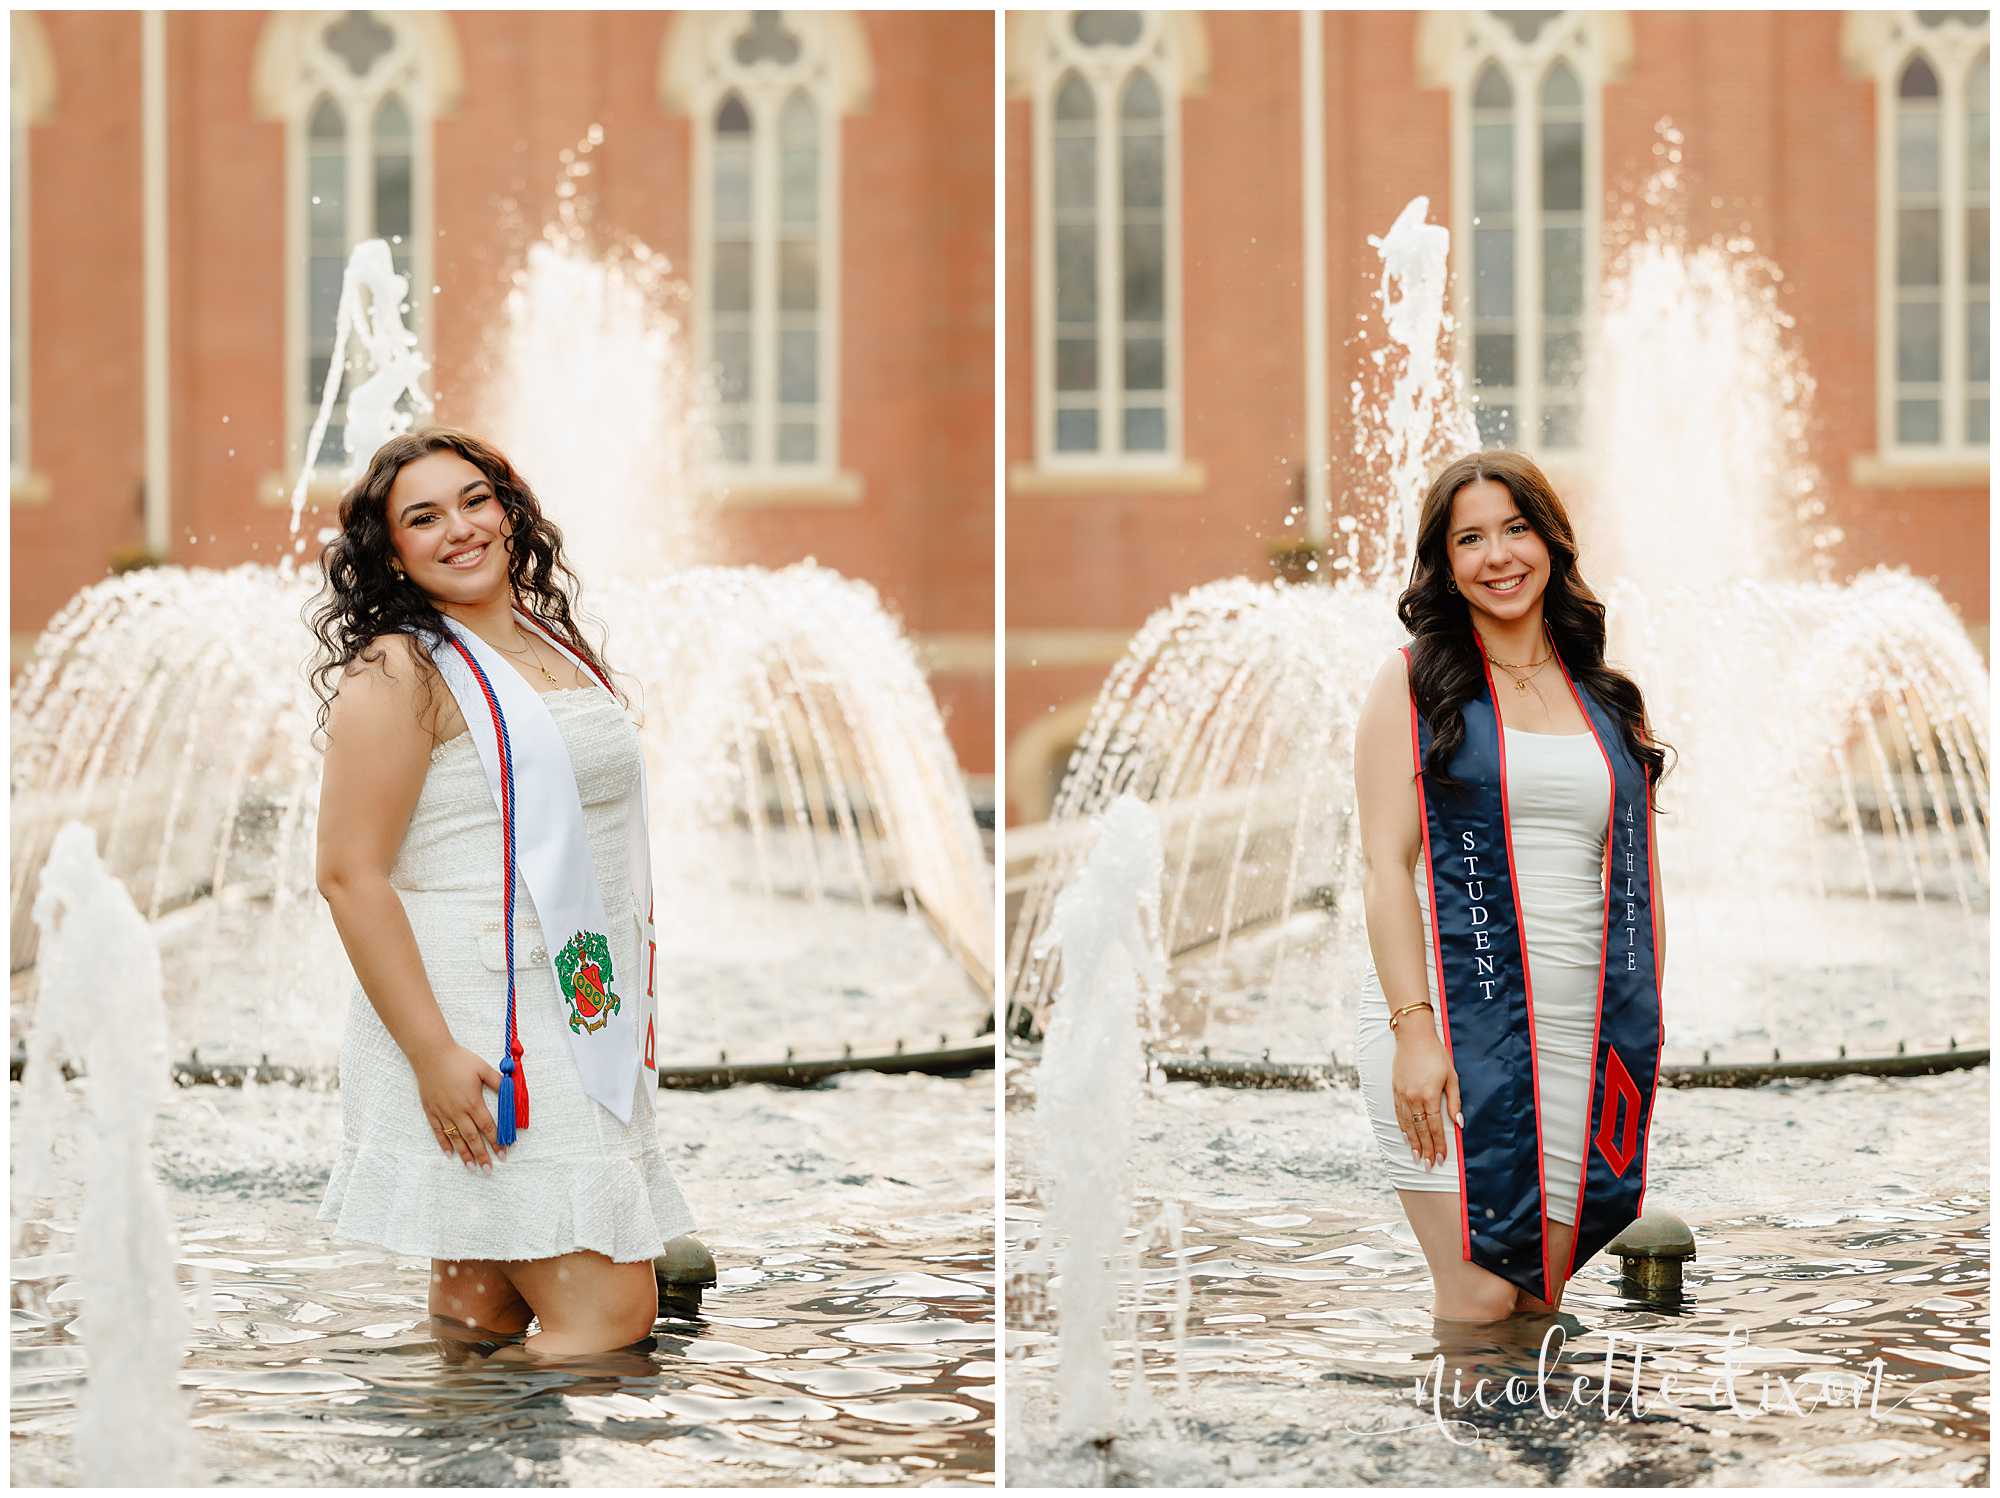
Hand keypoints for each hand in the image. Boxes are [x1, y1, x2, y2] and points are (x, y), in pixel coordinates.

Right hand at [411, 1042, 505, 1168]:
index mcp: (473, 1102)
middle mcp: (458, 1111)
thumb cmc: (459, 1060)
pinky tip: (449, 1154)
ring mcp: (443, 1113)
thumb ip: (498, 1082)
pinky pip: (438, 1131)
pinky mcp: (431, 1111)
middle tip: (488, 1169)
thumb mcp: (483, 1068)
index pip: (488, 1127)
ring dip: (464, 1154)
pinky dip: (444, 1143)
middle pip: (472, 1138)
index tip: (504, 1153)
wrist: (431, 1055)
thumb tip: (512, 1090)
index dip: (497, 1141)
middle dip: (482, 1154)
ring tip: (472, 1167)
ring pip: (455, 1138)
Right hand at [1391, 1027, 1461, 1169]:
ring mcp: (1402, 1095)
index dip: (1439, 1145)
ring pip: (1408, 1125)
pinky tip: (1406, 1137)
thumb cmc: (1436, 1054)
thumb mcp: (1451, 1077)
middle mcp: (1414, 1098)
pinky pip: (1399, 1114)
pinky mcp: (1395, 1090)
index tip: (1442, 1158)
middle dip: (1426, 1150)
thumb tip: (1458, 1123)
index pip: (1435, 1127)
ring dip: (1413, 1143)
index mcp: (1429, 1096)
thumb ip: (1454, 1102)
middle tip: (1429, 1166)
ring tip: (1417, 1157)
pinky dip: (1403, 1128)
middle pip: (1421, 1130)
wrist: (1413, 1036)